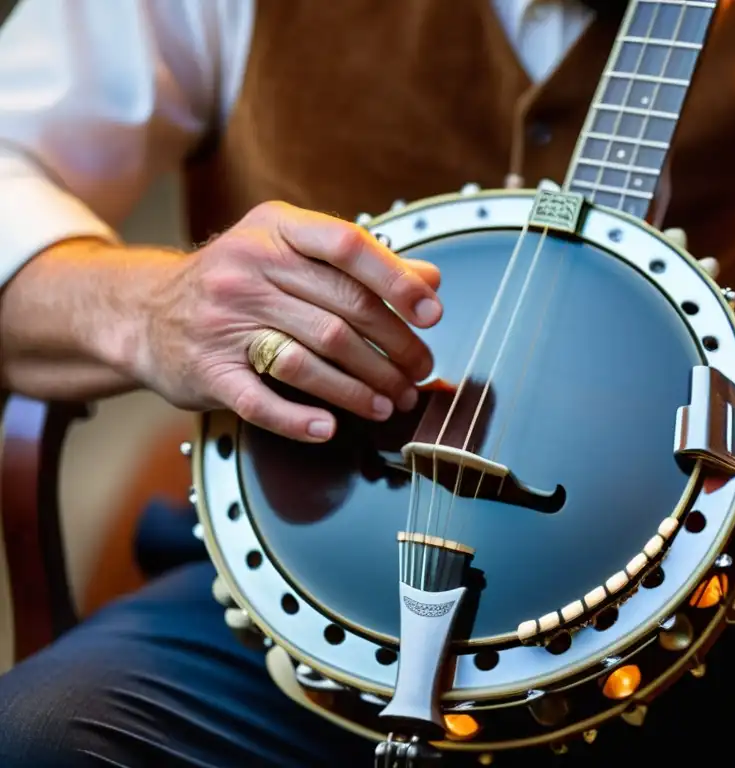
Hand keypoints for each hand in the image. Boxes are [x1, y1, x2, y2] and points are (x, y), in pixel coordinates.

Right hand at [135, 201, 442, 441]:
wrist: (144, 310)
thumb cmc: (237, 281)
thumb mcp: (290, 251)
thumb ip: (358, 265)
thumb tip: (429, 282)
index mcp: (276, 230)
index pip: (348, 246)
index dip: (397, 282)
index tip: (432, 314)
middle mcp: (247, 268)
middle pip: (340, 312)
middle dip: (393, 348)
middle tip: (419, 373)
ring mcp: (223, 320)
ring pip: (311, 358)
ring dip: (361, 389)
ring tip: (391, 403)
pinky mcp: (207, 368)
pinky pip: (261, 400)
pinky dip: (300, 419)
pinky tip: (330, 428)